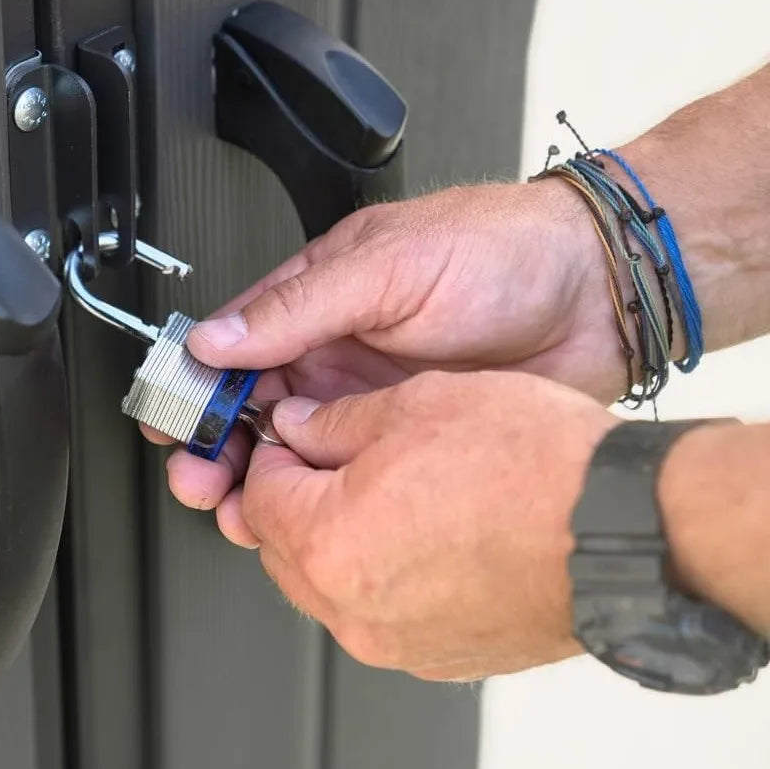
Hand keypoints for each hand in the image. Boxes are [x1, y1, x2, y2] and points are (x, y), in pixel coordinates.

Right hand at [149, 179, 624, 530]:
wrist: (599, 294)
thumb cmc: (502, 252)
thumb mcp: (389, 267)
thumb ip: (298, 306)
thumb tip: (217, 338)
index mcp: (319, 299)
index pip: (234, 345)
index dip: (195, 384)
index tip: (171, 420)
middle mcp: (336, 351)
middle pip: (251, 407)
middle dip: (216, 446)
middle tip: (201, 479)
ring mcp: (370, 400)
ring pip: (291, 449)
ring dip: (258, 481)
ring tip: (238, 510)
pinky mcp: (408, 439)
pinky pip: (346, 473)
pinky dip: (316, 498)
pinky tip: (300, 516)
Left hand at [231, 370, 616, 680]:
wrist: (626, 527)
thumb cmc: (535, 468)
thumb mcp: (416, 406)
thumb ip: (334, 422)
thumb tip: (298, 428)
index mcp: (330, 543)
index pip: (256, 496)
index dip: (271, 455)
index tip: (290, 436)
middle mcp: (354, 609)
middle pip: (283, 549)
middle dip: (295, 500)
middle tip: (331, 460)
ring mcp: (397, 644)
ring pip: (329, 587)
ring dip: (336, 539)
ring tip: (384, 492)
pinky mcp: (439, 658)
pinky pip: (380, 615)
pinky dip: (382, 576)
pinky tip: (422, 533)